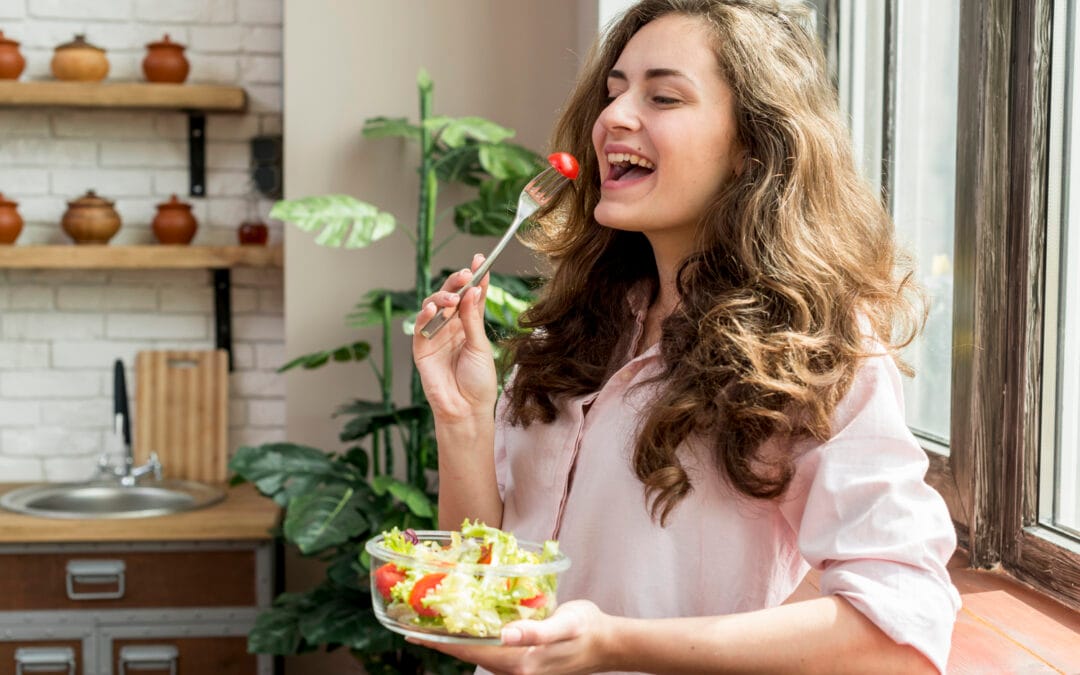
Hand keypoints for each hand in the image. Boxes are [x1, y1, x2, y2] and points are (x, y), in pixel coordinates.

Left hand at [407, 600, 610, 674]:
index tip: (411, 633)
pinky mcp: (523, 659)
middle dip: (440, 641)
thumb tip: (504, 633)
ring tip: (431, 623)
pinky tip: (465, 625)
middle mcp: (513, 669)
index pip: (468, 652)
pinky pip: (489, 650)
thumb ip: (535, 630)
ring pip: (476, 653)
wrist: (608, 643)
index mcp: (518, 662)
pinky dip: (472, 639)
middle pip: (467, 654)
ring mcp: (518, 666)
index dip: (439, 643)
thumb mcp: (564, 623)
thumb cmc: (587, 628)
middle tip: (412, 623)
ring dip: (454, 640)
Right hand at [413, 254, 497, 423]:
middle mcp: (451, 327)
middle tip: (466, 274)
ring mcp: (435, 336)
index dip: (475, 277)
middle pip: (450, 297)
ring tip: (453, 298)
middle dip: (457, 283)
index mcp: (469, 325)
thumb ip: (473, 319)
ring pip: (433, 307)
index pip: (471, 295)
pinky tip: (433, 309)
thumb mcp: (480, 347)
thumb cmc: (478, 381)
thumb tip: (473, 290)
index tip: (480, 259)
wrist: (467, 410)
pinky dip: (424, 316)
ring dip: (442, 298)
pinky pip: (420, 328)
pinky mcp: (421, 349)